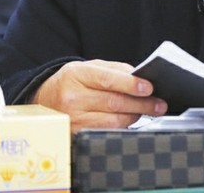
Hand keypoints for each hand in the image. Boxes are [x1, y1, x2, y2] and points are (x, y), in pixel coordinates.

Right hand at [31, 59, 167, 132]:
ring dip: (134, 116)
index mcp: (77, 75)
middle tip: (159, 104)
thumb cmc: (72, 82)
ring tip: (146, 111)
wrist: (44, 99)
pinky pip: (106, 132)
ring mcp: (73, 119)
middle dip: (141, 104)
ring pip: (113, 120)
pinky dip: (122, 126)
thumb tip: (141, 78)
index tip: (149, 88)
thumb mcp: (88, 68)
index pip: (107, 79)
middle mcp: (72, 98)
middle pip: (114, 102)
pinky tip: (129, 120)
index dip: (130, 84)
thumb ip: (115, 70)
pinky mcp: (76, 135)